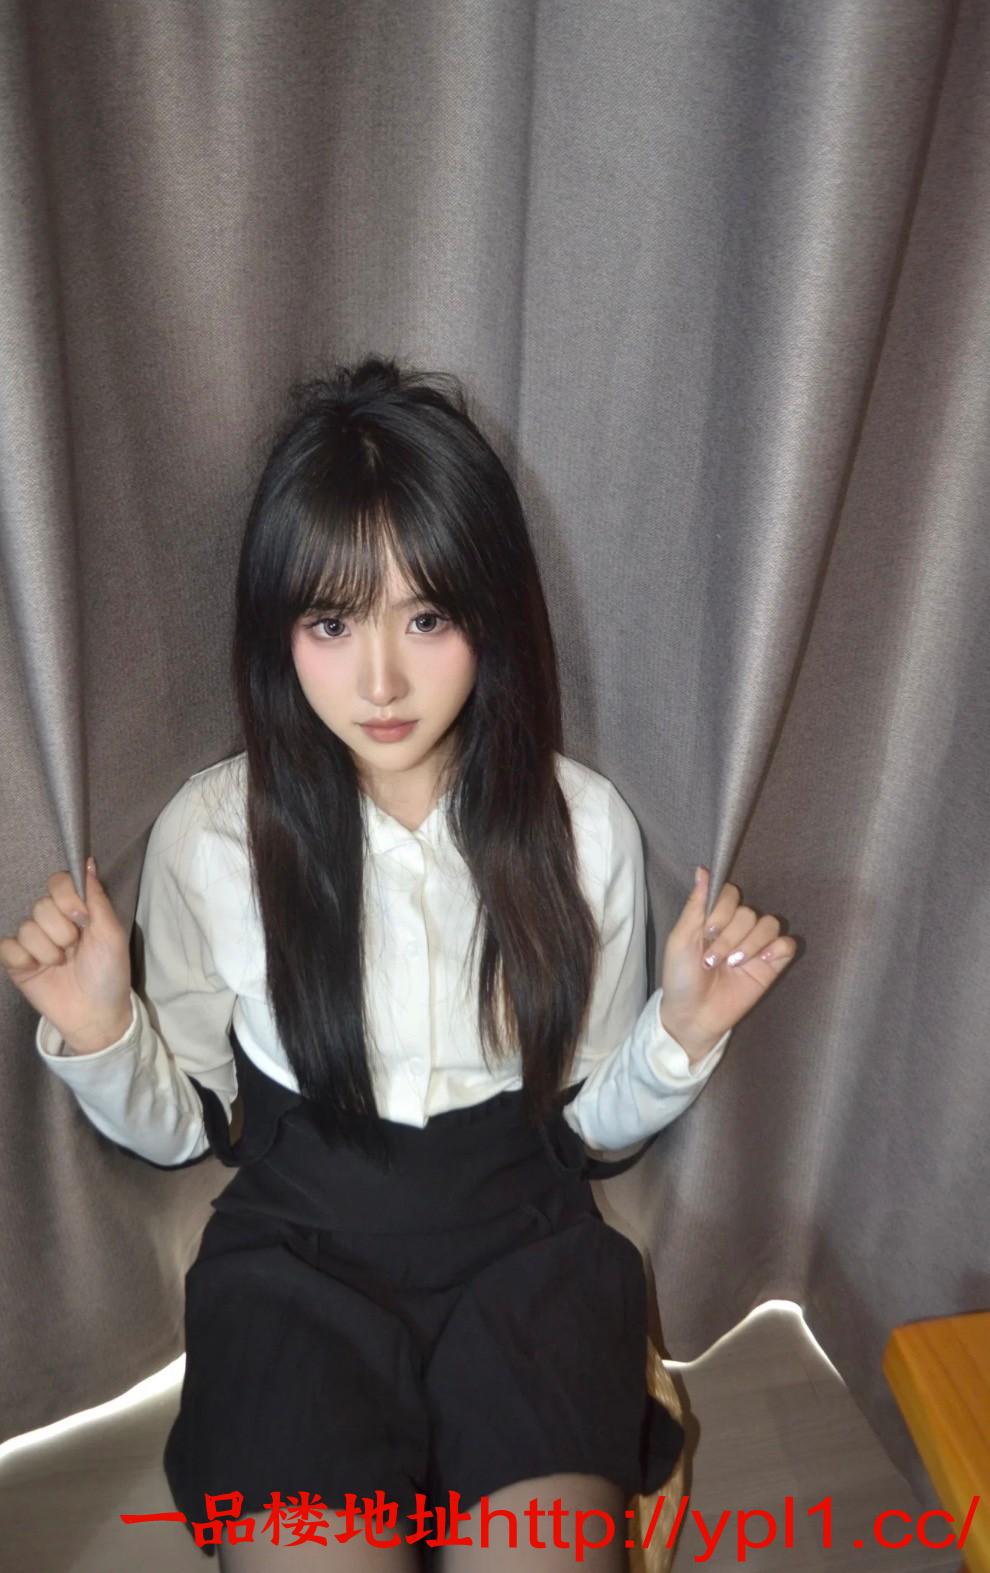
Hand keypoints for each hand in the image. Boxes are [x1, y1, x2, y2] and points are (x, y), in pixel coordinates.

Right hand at [0, 858, 132, 1053]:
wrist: (95, 1014)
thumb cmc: (109, 973)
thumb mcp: (111, 933)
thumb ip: (97, 897)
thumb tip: (88, 862)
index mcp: (77, 911)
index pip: (58, 882)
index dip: (66, 897)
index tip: (81, 918)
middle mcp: (54, 922)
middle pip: (40, 905)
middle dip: (61, 930)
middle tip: (75, 949)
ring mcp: (34, 942)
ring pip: (26, 928)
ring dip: (47, 949)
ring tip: (62, 964)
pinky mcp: (18, 963)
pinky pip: (7, 947)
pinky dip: (23, 958)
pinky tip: (38, 969)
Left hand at [659, 866, 797, 1057]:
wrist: (693, 1015)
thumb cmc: (681, 978)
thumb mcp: (681, 939)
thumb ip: (695, 905)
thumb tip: (702, 870)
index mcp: (714, 919)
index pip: (730, 893)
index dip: (722, 909)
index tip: (707, 931)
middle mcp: (737, 929)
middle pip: (748, 912)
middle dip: (730, 936)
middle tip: (713, 960)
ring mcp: (755, 946)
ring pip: (768, 924)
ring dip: (749, 944)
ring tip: (733, 965)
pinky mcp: (772, 965)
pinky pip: (787, 944)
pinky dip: (776, 948)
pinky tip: (760, 960)